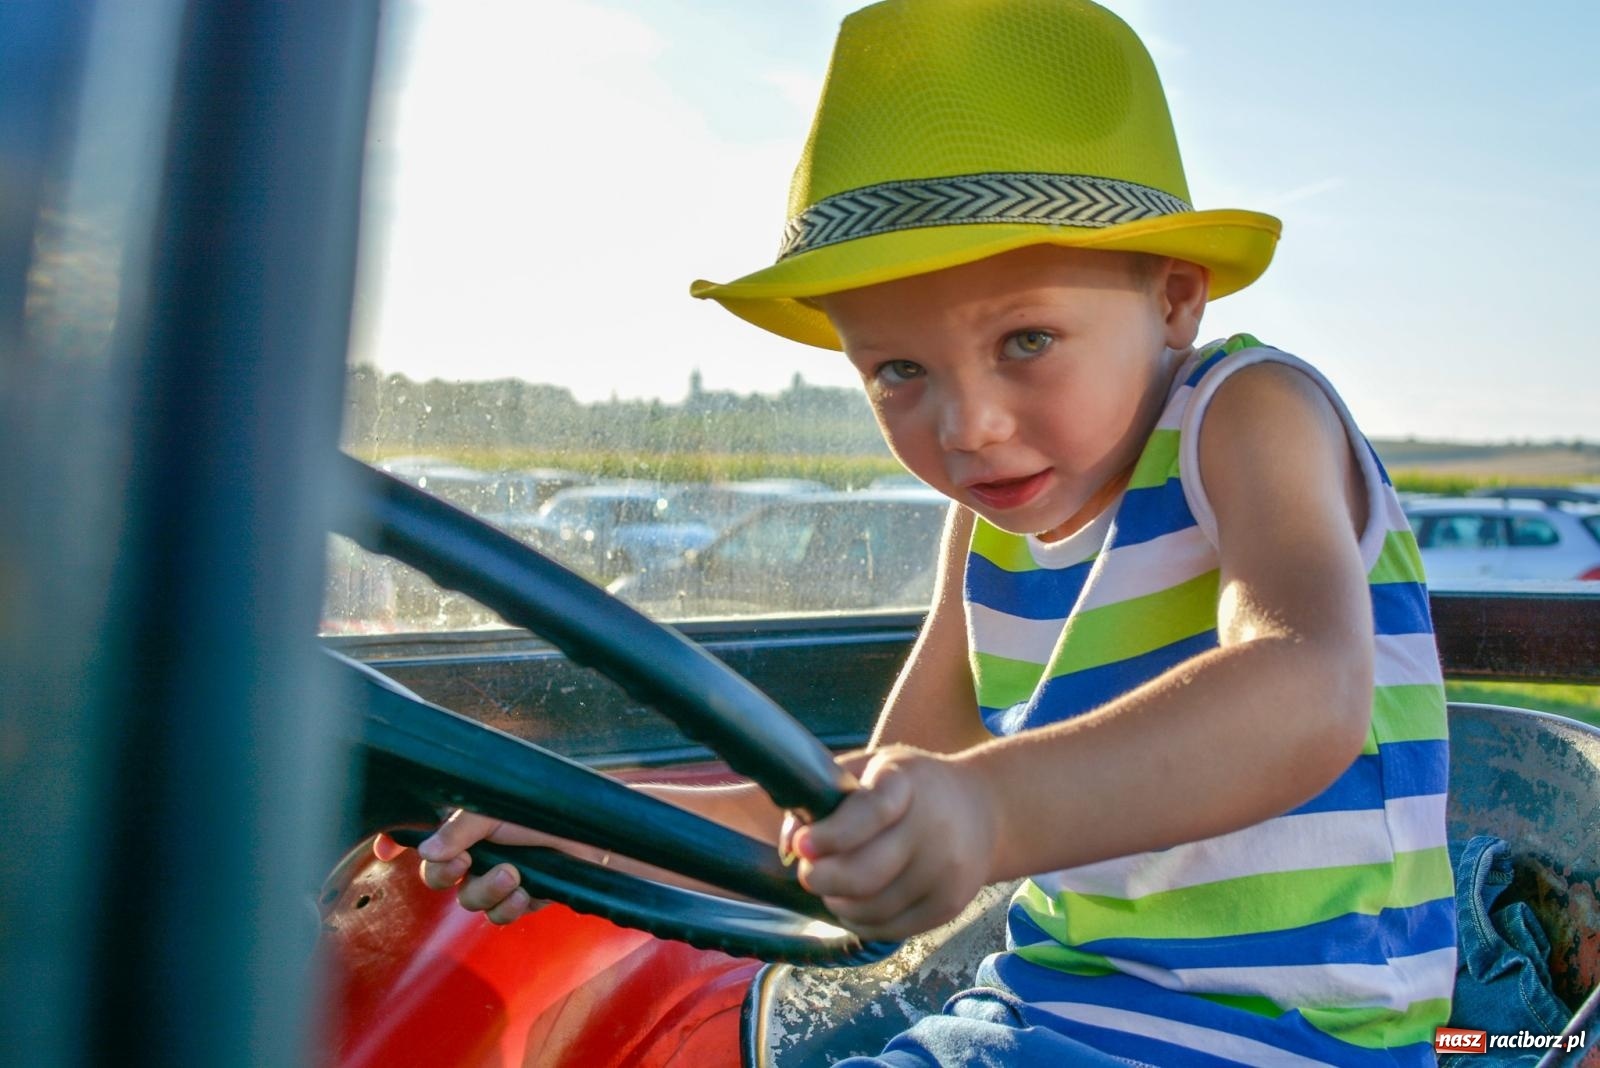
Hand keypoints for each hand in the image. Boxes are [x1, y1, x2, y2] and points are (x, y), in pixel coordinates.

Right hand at [373, 809, 575, 925]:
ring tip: (513, 874)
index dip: (396, 843)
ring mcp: (498, 876)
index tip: (383, 851)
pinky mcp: (522, 897)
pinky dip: (511, 906)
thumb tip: (425, 850)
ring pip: (469, 901)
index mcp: (467, 825)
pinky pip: (500, 915)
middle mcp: (478, 852)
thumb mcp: (498, 810)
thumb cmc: (547, 812)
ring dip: (487, 891)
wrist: (597, 836)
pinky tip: (527, 890)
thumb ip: (460, 829)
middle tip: (466, 862)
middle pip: (437, 876)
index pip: (423, 835)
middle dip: (446, 874)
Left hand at [781, 745, 996, 941]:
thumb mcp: (873, 768)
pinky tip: (856, 904)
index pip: (869, 813)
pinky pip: (891, 929)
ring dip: (838, 904)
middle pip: (865, 873)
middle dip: (822, 880)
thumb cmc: (912, 787)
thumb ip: (827, 794)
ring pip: (872, 908)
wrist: (984, 810)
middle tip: (808, 873)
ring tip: (832, 888)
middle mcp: (933, 827)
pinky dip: (862, 922)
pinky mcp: (950, 904)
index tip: (802, 846)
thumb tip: (790, 843)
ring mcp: (945, 870)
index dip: (831, 835)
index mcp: (906, 783)